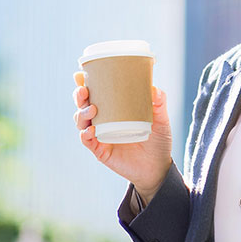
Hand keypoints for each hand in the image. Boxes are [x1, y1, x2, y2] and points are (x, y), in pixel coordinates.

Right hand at [73, 72, 172, 203]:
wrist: (158, 167)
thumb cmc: (158, 139)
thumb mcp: (161, 119)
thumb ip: (159, 103)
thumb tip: (154, 88)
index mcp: (115, 108)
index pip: (96, 93)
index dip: (85, 84)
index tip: (80, 74)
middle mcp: (104, 120)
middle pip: (83, 105)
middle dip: (79, 96)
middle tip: (83, 90)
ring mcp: (101, 136)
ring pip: (82, 122)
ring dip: (82, 114)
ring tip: (92, 109)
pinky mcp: (101, 151)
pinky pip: (88, 142)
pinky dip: (86, 135)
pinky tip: (90, 131)